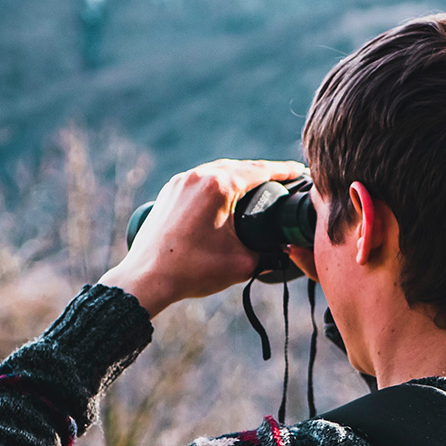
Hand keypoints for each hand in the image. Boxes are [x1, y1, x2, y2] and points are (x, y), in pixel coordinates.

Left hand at [99, 159, 307, 316]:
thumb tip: (284, 251)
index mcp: (219, 186)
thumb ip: (269, 255)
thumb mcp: (241, 264)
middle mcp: (199, 176)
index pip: (260, 171)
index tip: (299, 171)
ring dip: (240, 175)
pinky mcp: (170, 191)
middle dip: (264, 172)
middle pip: (240, 167)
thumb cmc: (191, 271)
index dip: (284, 171)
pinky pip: (201, 180)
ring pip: (219, 170)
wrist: (146, 278)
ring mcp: (181, 181)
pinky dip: (219, 183)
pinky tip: (227, 193)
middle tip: (284, 178)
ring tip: (259, 186)